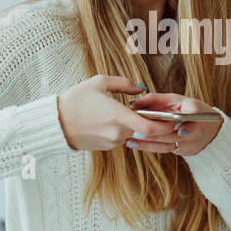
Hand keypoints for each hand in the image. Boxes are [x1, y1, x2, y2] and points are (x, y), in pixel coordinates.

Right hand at [57, 76, 178, 151]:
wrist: (54, 123)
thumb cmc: (75, 100)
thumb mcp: (99, 82)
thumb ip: (124, 84)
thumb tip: (141, 88)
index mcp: (118, 116)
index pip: (151, 128)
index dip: (167, 126)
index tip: (175, 119)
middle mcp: (118, 133)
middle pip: (148, 134)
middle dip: (160, 127)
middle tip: (169, 118)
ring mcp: (112, 142)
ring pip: (136, 135)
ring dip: (142, 128)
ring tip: (144, 115)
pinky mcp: (107, 147)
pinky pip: (123, 138)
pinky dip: (128, 131)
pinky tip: (123, 121)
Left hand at [127, 92, 222, 157]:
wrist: (212, 130)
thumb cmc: (190, 110)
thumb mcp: (177, 100)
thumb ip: (156, 99)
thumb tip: (135, 102)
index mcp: (197, 110)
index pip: (188, 111)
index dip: (171, 115)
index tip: (153, 117)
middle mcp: (197, 128)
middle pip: (171, 131)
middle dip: (151, 132)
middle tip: (133, 131)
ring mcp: (193, 142)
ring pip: (167, 144)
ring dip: (148, 143)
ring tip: (130, 140)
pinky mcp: (188, 152)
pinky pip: (168, 150)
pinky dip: (152, 147)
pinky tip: (138, 145)